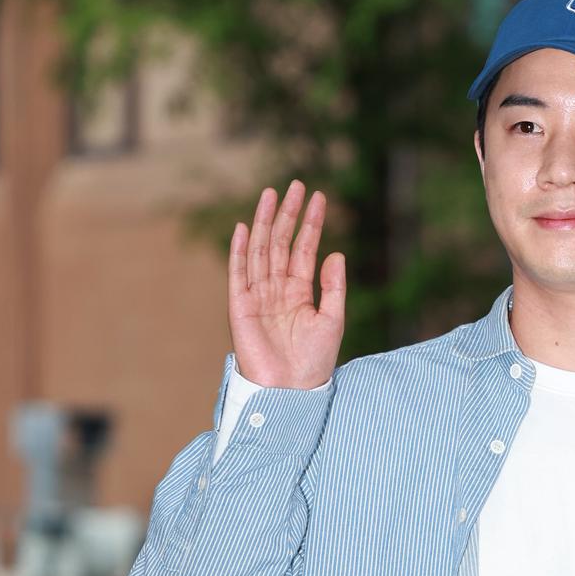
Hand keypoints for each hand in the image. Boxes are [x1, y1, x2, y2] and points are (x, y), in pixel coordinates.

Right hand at [228, 182, 345, 389]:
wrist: (290, 390)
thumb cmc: (314, 362)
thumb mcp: (332, 321)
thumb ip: (333, 286)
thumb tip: (336, 253)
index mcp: (299, 292)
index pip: (304, 248)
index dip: (311, 224)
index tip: (318, 198)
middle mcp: (277, 289)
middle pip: (280, 242)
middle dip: (287, 214)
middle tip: (295, 185)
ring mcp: (258, 295)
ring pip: (260, 250)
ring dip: (265, 221)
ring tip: (272, 193)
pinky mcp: (240, 306)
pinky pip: (238, 272)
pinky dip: (240, 250)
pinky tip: (244, 227)